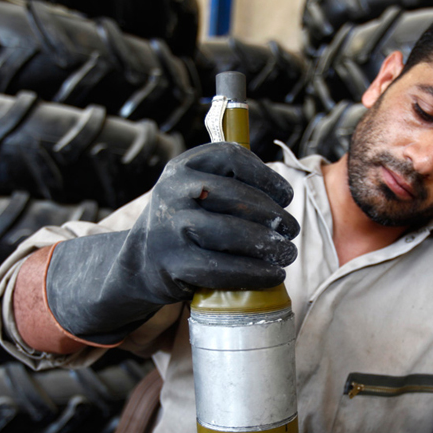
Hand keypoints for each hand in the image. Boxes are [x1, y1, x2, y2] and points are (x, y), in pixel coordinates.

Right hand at [45, 142, 297, 343]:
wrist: (139, 261)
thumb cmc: (183, 222)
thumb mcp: (192, 189)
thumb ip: (228, 181)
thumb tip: (283, 196)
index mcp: (182, 167)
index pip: (231, 158)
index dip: (266, 176)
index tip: (286, 196)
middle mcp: (173, 193)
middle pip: (237, 199)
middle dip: (274, 216)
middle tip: (292, 231)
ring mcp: (171, 229)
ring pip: (232, 234)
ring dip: (269, 245)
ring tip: (287, 253)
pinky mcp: (174, 265)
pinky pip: (222, 269)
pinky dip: (254, 273)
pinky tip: (274, 275)